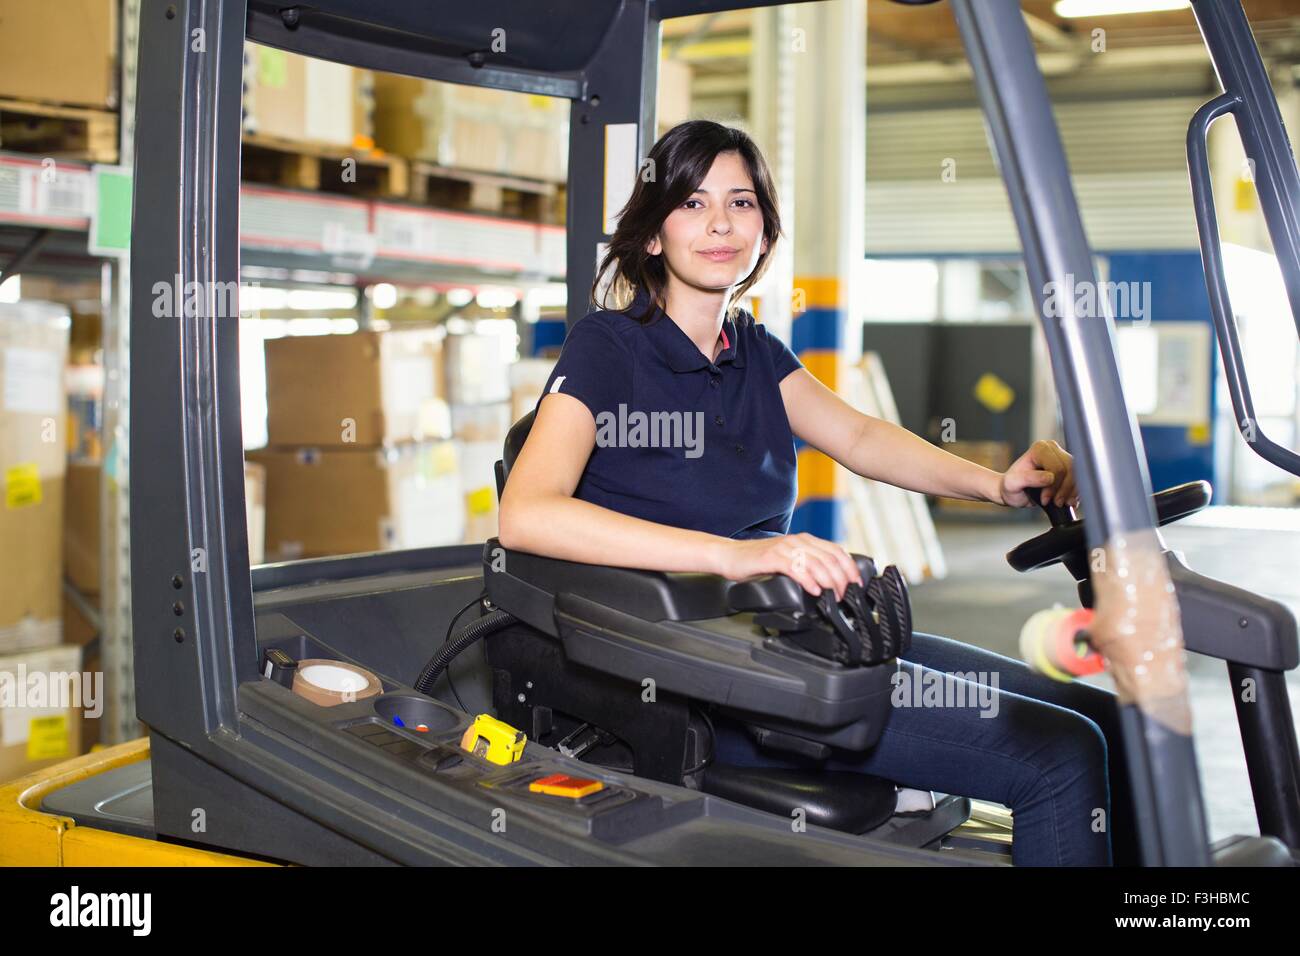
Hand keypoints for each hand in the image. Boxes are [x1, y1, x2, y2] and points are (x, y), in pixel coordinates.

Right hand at [713, 532, 863, 599]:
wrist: (730, 556)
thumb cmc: (757, 561)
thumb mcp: (788, 559)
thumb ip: (806, 564)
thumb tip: (829, 580)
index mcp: (804, 540)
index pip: (836, 550)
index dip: (849, 568)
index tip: (856, 584)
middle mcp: (797, 541)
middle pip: (829, 558)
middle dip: (841, 579)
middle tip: (844, 595)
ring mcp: (784, 548)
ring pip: (816, 563)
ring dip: (829, 581)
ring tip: (832, 596)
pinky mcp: (772, 557)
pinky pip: (796, 568)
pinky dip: (809, 580)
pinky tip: (814, 590)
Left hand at [999, 439, 1078, 508]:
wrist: (1014, 491)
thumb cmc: (1011, 486)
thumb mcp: (1013, 483)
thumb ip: (1029, 479)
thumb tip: (1050, 478)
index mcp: (1040, 449)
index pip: (1057, 467)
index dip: (1054, 486)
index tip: (1045, 499)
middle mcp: (1053, 449)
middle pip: (1071, 470)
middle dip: (1064, 490)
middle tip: (1056, 503)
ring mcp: (1062, 457)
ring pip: (1078, 475)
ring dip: (1072, 492)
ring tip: (1061, 503)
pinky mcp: (1068, 468)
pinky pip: (1078, 480)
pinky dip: (1075, 493)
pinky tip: (1067, 501)